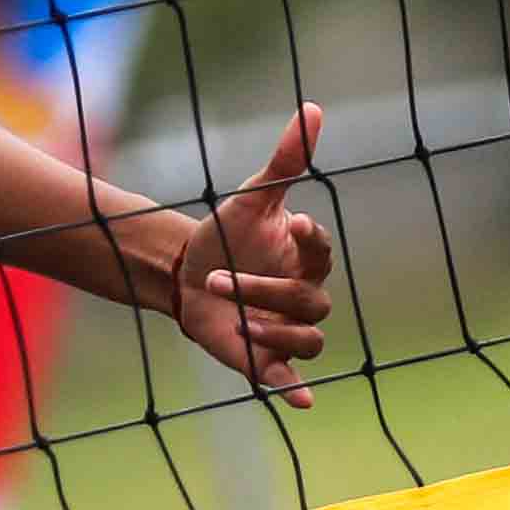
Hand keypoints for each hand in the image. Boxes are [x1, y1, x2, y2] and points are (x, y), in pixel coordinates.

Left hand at [154, 103, 337, 408]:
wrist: (186, 273)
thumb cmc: (227, 234)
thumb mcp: (253, 197)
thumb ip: (286, 160)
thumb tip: (312, 109)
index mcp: (305, 257)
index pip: (323, 251)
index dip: (314, 241)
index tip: (295, 224)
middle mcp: (302, 295)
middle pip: (310, 300)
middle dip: (265, 289)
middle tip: (219, 276)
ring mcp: (287, 329)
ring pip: (310, 339)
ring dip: (276, 331)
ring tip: (239, 322)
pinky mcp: (266, 359)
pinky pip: (290, 380)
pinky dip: (297, 390)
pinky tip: (301, 400)